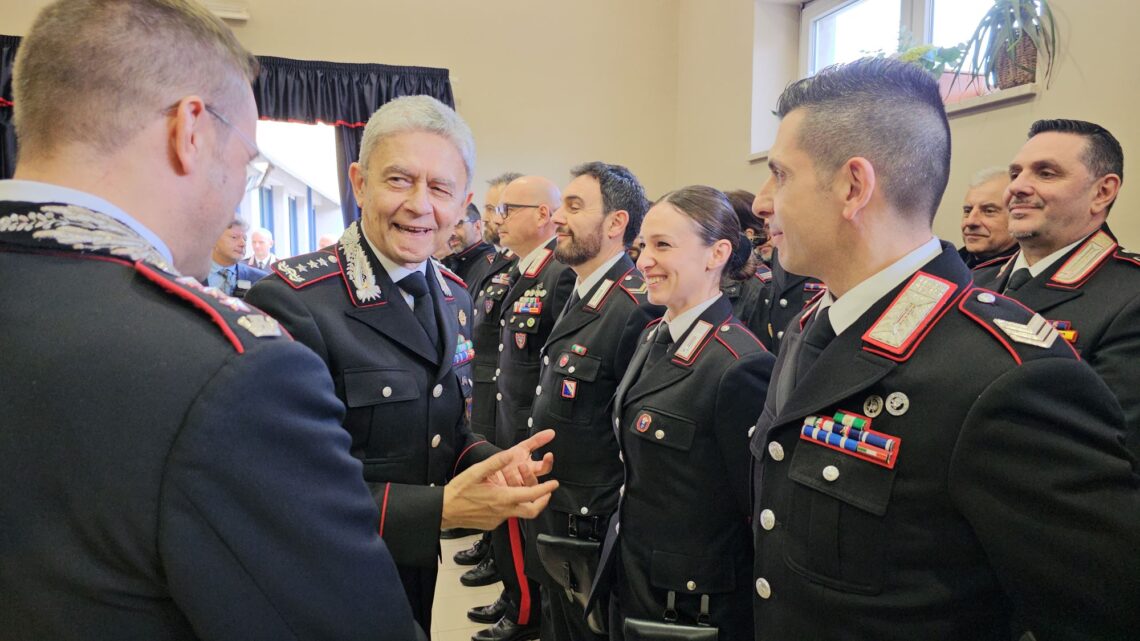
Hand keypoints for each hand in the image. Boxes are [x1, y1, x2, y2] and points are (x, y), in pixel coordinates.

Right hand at [441, 430, 557, 530]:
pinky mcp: (492, 524)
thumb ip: (495, 463)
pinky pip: (506, 515)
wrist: (444, 510)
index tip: (554, 484)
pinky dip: (511, 506)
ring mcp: (498, 519)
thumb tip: (509, 455)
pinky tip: (504, 498)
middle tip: (547, 493)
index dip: (546, 489)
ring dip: (526, 503)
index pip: (532, 495)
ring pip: (519, 513)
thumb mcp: (476, 472)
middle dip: (543, 502)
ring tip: (526, 491)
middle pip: (532, 511)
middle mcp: (503, 511)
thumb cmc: (458, 492)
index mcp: (502, 498)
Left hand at [490, 430, 555, 487]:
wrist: (492, 466)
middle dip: (529, 474)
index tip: (548, 454)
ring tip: (506, 469)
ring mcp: (516, 486)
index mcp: (533, 468)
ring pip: (521, 488)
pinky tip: (501, 473)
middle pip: (534, 482)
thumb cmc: (509, 457)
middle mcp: (526, 479)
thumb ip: (537, 440)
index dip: (547, 462)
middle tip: (521, 465)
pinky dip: (505, 481)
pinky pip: (510, 490)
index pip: (544, 468)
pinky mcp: (506, 491)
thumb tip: (551, 432)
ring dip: (513, 479)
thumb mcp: (522, 447)